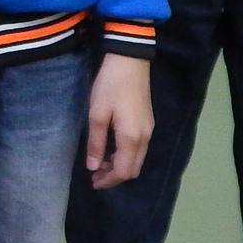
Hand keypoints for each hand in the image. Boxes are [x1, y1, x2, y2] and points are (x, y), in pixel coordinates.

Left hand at [85, 52, 153, 188]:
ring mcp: (148, 129)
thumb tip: (93, 167)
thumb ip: (96, 143)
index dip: (108, 181)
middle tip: (95, 175)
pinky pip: (139, 148)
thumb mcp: (97, 114)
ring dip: (120, 165)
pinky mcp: (148, 122)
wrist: (130, 60)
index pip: (123, 171)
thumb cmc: (110, 86)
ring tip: (100, 162)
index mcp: (132, 138)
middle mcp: (145, 138)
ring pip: (137, 159)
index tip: (93, 182)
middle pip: (133, 169)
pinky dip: (125, 155)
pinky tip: (111, 148)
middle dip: (115, 176)